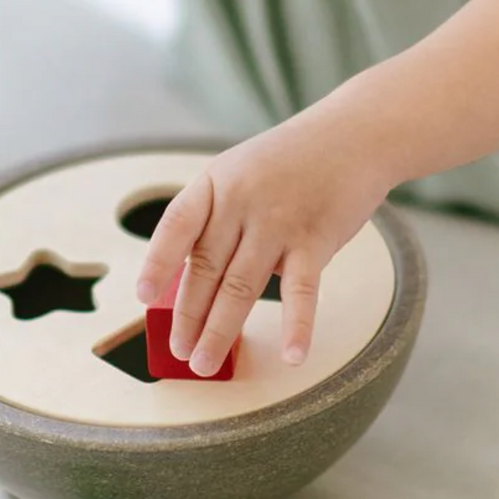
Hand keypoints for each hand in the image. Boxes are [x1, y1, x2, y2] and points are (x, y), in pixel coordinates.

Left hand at [135, 105, 391, 375]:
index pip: (176, 225)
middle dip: (187, 315)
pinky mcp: (315, 239)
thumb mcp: (241, 172)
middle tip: (178, 352)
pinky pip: (301, 291)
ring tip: (204, 363)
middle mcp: (241, 200)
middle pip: (206, 267)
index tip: (143, 297)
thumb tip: (190, 281)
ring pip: (240, 287)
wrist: (355, 135)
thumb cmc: (292, 162)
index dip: (157, 262)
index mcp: (216, 182)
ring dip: (219, 331)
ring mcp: (278, 220)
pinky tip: (292, 354)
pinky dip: (296, 326)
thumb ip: (217, 218)